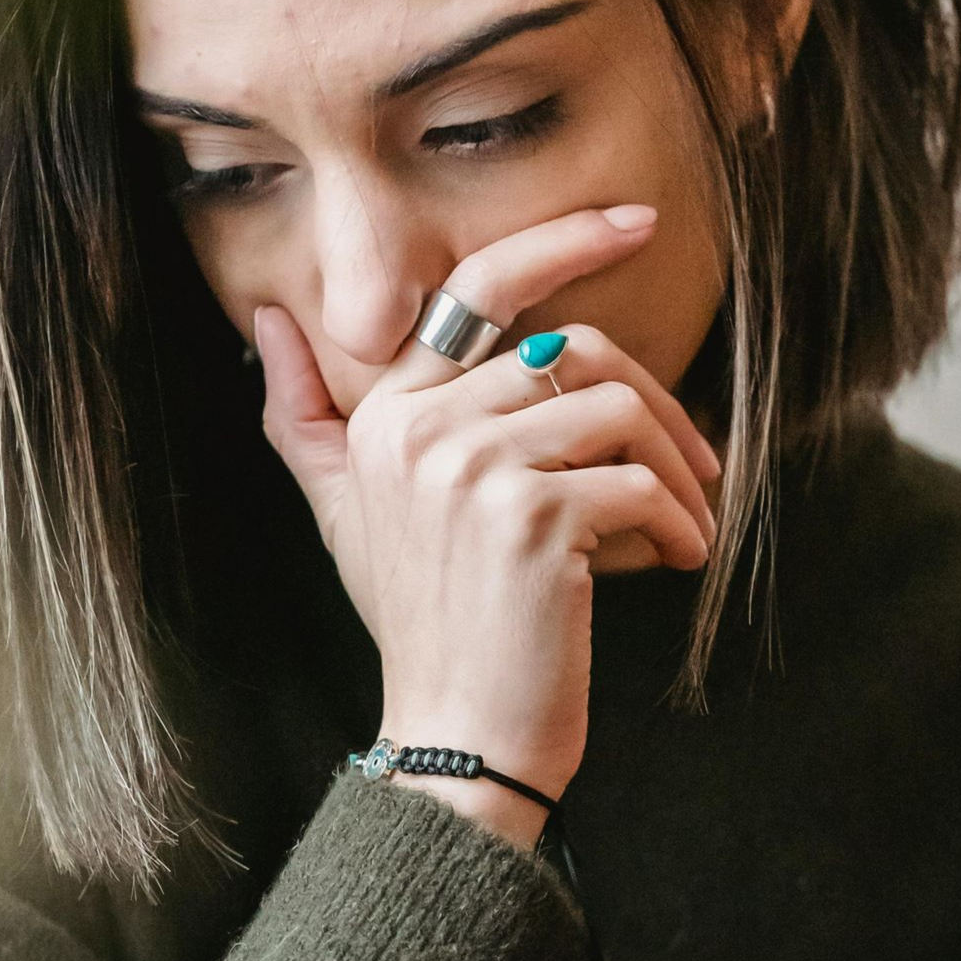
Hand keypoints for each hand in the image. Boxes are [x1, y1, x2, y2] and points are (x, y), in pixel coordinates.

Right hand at [253, 203, 720, 845]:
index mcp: (383, 413)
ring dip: (675, 469)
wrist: (456, 737)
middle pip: (572, 348)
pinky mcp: (532, 521)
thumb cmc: (425, 622)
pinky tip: (679, 560)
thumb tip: (266, 320)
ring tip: (684, 521)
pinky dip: (678, 521)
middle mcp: (417, 428)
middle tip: (694, 464)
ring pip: (617, 409)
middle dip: (654, 403)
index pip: (479, 287)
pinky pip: (637, 481)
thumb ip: (306, 415)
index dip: (563, 241)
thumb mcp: (347, 513)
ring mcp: (472, 472)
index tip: (638, 223)